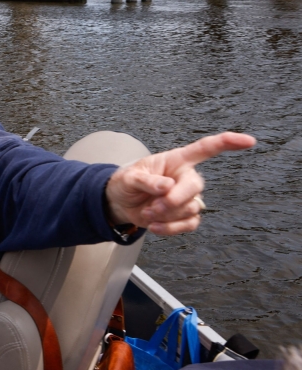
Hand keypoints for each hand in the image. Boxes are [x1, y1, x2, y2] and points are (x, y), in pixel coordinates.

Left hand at [105, 132, 254, 234]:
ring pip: (190, 208)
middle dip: (175, 199)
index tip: (248, 141)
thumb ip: (146, 181)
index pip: (205, 148)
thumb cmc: (126, 183)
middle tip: (155, 206)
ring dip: (166, 214)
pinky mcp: (185, 216)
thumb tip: (166, 187)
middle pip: (196, 186)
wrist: (120, 203)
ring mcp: (187, 198)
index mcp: (176, 160)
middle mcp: (185, 177)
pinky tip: (154, 226)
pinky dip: (170, 228)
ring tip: (147, 211)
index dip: (227, 143)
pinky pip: (189, 224)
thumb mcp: (129, 178)